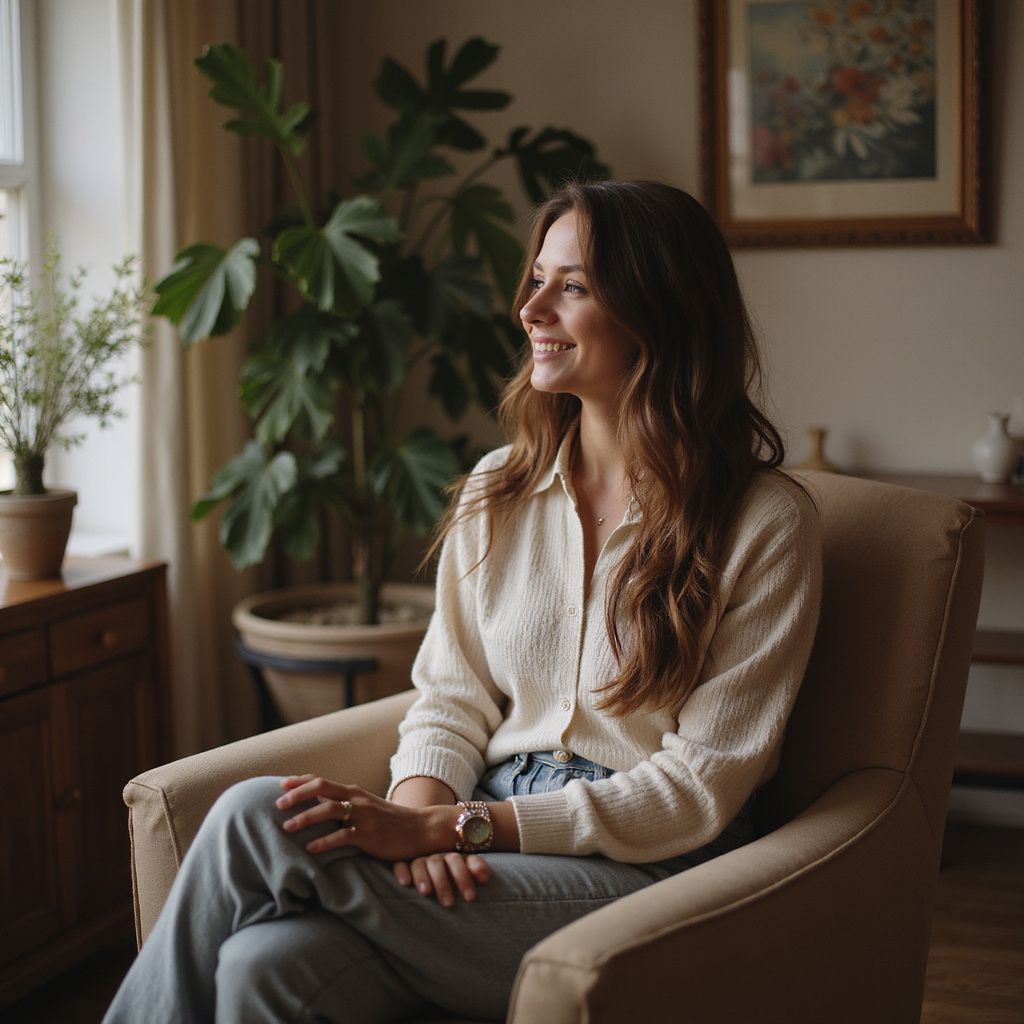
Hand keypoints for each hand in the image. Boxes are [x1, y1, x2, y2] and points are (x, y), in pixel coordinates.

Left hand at [276, 774, 446, 861]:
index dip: (300, 781)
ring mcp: (363, 816)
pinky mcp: (369, 835)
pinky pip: (343, 836)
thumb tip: (318, 810)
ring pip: (329, 810)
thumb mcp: (367, 807)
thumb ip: (345, 806)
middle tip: (277, 804)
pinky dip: (324, 842)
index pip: (321, 780)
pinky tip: (310, 849)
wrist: (420, 828)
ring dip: (305, 817)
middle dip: (297, 795)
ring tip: (287, 827)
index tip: (280, 785)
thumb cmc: (390, 820)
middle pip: (322, 788)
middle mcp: (356, 799)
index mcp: (353, 791)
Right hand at [393, 853, 490, 907]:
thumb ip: (475, 869)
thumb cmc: (452, 873)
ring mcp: (419, 858)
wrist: (425, 856)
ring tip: (426, 893)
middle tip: (449, 904)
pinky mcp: (402, 861)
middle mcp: (435, 855)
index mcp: (452, 856)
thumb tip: (486, 876)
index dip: (465, 877)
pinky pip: (400, 863)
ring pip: (420, 863)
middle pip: (439, 863)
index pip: (459, 861)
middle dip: (444, 883)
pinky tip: (405, 882)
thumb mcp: (464, 870)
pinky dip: (402, 871)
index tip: (471, 898)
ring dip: (423, 877)